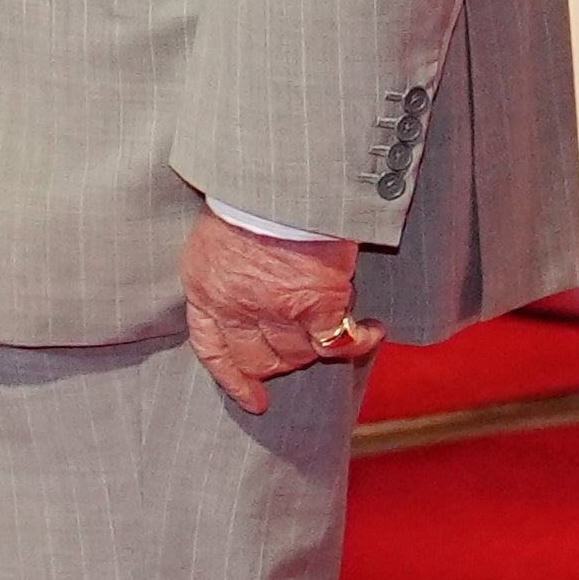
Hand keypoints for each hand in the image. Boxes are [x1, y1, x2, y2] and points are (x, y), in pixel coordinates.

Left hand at [181, 210, 380, 414]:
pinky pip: (339, 343)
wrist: (278, 179)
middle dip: (281, 362)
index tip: (254, 400)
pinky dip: (360, 341)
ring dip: (316, 347)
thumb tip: (240, 302)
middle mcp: (236, 308)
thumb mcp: (214, 236)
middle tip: (302, 347)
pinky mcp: (317, 304)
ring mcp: (277, 311)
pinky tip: (373, 330)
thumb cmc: (247, 196)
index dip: (234, 380)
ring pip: (298, 355)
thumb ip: (221, 275)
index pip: (213, 351)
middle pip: (259, 360)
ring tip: (332, 325)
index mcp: (205, 289)